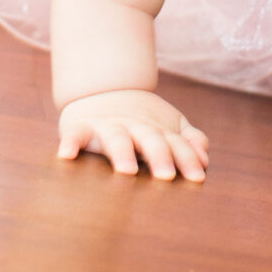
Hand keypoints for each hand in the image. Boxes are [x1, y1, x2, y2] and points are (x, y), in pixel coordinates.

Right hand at [57, 89, 208, 180]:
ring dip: (122, 153)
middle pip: (149, 140)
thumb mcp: (169, 126)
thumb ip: (189, 141)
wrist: (102, 92)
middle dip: (159, 156)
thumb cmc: (142, 122)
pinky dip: (70, 143)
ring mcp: (108, 126)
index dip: (187, 159)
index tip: (197, 179)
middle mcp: (134, 126)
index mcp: (158, 129)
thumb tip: (205, 160)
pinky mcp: (81, 127)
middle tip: (166, 176)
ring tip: (127, 170)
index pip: (176, 144)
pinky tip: (66, 155)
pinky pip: (75, 134)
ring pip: (116, 138)